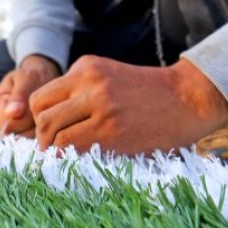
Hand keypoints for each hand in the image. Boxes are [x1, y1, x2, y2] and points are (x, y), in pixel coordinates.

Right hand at [0, 54, 60, 137]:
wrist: (42, 78)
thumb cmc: (33, 75)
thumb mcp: (26, 78)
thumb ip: (19, 95)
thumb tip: (11, 113)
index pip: (6, 122)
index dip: (24, 118)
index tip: (37, 106)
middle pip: (15, 133)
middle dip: (32, 123)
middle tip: (43, 108)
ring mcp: (9, 128)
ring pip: (24, 139)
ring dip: (37, 128)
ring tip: (44, 111)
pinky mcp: (21, 133)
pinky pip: (30, 140)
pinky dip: (40, 132)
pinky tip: (45, 119)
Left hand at [30, 56, 227, 154]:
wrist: (188, 98)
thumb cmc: (150, 94)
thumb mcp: (110, 77)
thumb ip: (80, 91)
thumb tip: (48, 122)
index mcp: (86, 67)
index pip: (40, 95)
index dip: (39, 118)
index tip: (50, 133)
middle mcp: (88, 81)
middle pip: (39, 111)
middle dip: (41, 134)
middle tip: (54, 148)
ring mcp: (99, 104)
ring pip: (51, 130)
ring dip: (52, 148)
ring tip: (66, 156)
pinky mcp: (111, 128)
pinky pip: (71, 146)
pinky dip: (67, 157)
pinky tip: (79, 160)